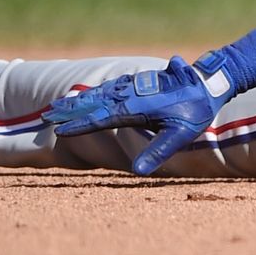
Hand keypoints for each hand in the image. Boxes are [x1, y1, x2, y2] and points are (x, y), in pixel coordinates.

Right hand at [41, 56, 232, 174]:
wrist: (209, 82)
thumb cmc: (197, 110)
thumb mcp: (181, 134)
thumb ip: (159, 151)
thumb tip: (139, 172)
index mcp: (137, 107)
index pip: (102, 117)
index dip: (80, 124)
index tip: (59, 129)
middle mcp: (132, 94)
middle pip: (94, 102)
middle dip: (70, 109)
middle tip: (47, 115)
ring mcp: (135, 86)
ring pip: (100, 93)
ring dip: (79, 99)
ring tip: (58, 105)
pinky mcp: (139, 83)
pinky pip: (110, 87)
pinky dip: (95, 92)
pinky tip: (87, 95)